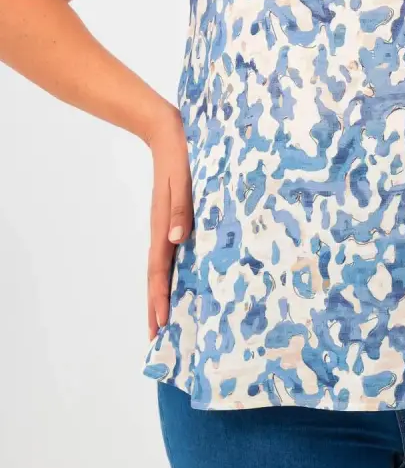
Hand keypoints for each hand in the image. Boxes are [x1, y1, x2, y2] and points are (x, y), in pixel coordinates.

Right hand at [145, 107, 194, 340]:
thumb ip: (181, 208)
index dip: (160, 298)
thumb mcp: (184, 179)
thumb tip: (176, 240)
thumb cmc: (180, 154)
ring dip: (163, 293)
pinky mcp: (174, 216)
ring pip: (162, 266)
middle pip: (156, 276)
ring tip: (166, 319)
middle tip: (158, 338)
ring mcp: (167, 224)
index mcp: (163, 225)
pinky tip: (183, 278)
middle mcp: (163, 229)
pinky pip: (171, 252)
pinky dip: (173, 272)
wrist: (168, 130)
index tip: (161, 325)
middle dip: (157, 306)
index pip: (159, 270)